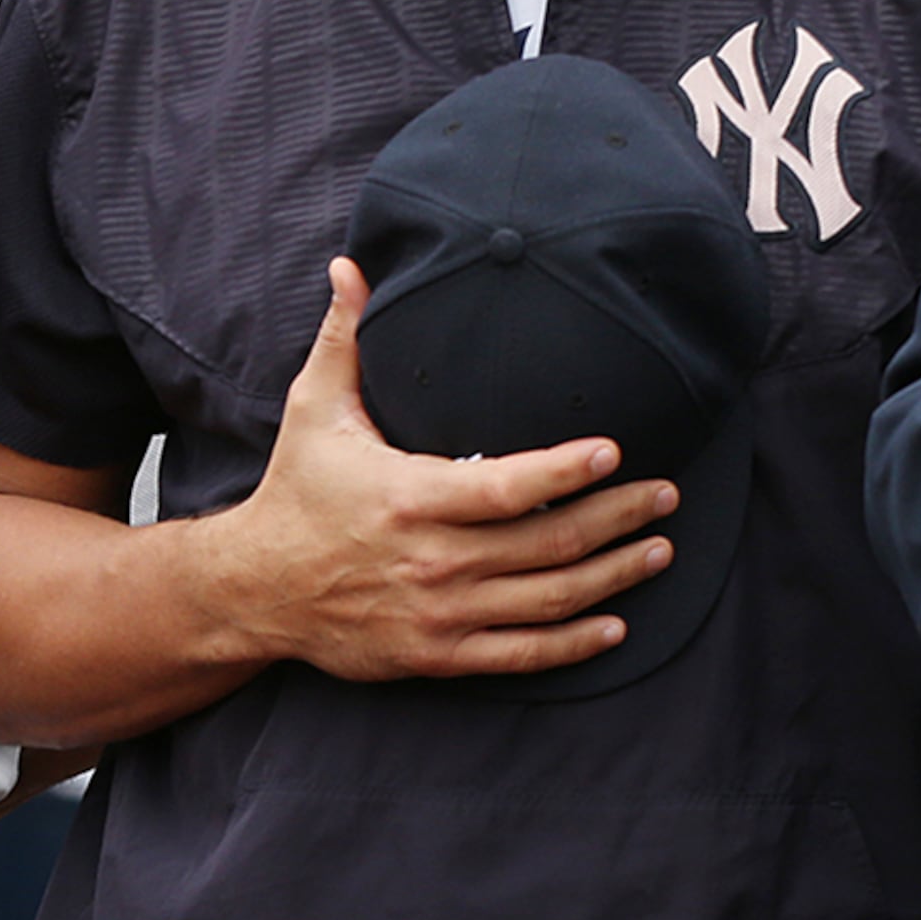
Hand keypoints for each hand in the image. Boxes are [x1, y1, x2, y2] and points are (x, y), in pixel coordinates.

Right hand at [203, 260, 680, 683]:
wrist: (255, 586)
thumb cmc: (296, 491)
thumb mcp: (314, 410)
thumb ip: (344, 338)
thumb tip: (349, 266)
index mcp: (410, 497)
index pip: (511, 487)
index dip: (570, 471)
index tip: (615, 450)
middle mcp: (432, 561)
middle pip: (552, 543)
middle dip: (621, 517)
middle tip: (665, 493)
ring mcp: (439, 613)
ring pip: (551, 599)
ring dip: (616, 574)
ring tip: (658, 546)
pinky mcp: (438, 653)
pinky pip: (524, 654)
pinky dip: (577, 642)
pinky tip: (616, 622)